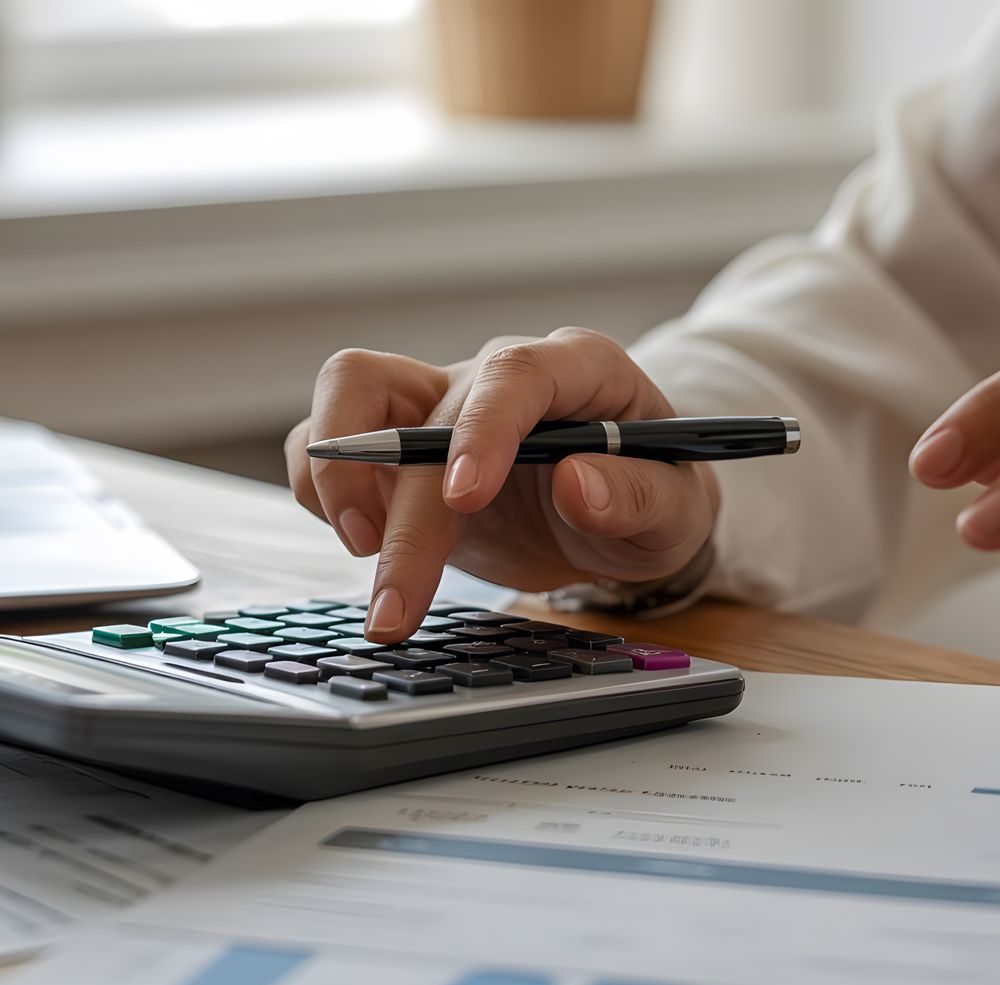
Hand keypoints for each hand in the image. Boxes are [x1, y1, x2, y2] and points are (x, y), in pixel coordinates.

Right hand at [285, 328, 718, 641]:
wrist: (615, 514)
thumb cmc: (648, 497)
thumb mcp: (674, 510)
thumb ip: (636, 497)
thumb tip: (578, 485)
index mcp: (578, 369)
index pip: (517, 374)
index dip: (483, 430)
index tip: (463, 499)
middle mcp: (497, 375)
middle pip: (422, 411)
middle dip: (403, 515)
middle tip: (396, 601)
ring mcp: (439, 402)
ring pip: (350, 389)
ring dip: (337, 475)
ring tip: (362, 556)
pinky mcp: (398, 441)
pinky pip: (328, 439)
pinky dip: (325, 491)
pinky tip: (361, 545)